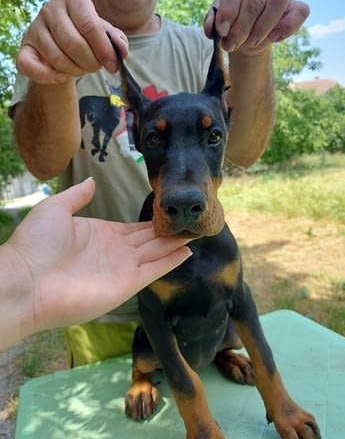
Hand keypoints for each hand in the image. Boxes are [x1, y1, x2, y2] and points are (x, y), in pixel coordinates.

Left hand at [4, 179, 190, 340]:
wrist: (27, 279)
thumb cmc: (37, 243)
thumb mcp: (56, 208)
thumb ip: (78, 195)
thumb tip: (92, 181)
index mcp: (102, 233)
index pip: (134, 228)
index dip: (152, 221)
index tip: (170, 212)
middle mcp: (116, 250)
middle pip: (150, 239)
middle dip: (170, 231)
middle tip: (191, 220)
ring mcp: (123, 268)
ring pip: (157, 252)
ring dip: (176, 242)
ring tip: (196, 231)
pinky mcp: (127, 284)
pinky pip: (155, 270)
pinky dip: (171, 261)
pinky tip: (187, 251)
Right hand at [16, 0, 128, 83]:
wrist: (63, 44)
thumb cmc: (87, 37)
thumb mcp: (105, 35)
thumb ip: (117, 40)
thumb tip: (121, 51)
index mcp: (74, 0)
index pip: (90, 26)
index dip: (104, 50)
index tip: (112, 66)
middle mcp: (51, 9)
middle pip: (74, 44)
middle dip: (90, 63)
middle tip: (95, 67)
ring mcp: (34, 27)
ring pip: (57, 58)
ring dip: (74, 71)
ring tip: (81, 68)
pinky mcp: (25, 47)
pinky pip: (32, 67)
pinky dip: (49, 77)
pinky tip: (62, 77)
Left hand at [204, 0, 309, 54]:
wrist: (246, 33)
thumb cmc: (231, 20)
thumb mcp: (217, 19)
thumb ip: (212, 22)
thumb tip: (212, 29)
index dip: (229, 10)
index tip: (222, 31)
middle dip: (242, 26)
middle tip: (233, 43)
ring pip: (277, 1)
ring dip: (262, 27)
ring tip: (250, 43)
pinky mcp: (296, 3)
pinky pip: (300, 12)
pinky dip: (287, 28)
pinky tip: (273, 38)